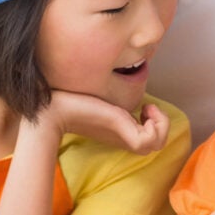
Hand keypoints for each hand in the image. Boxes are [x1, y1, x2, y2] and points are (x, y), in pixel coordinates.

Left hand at [39, 90, 169, 155]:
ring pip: (157, 145)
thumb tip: (107, 69)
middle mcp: (122, 137)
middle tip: (149, 108)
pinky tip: (144, 109)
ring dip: (161, 124)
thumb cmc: (68, 99)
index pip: (149, 140)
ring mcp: (122, 135)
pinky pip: (147, 141)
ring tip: (149, 109)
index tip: (144, 105)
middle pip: (158, 145)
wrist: (52, 108)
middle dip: (163, 124)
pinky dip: (155, 125)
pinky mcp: (120, 130)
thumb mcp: (96, 97)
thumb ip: (105, 94)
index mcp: (118, 131)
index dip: (156, 122)